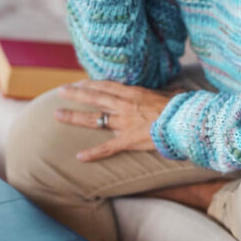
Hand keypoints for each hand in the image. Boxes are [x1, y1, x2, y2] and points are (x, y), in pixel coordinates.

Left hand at [54, 80, 176, 161]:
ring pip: (94, 119)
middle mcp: (124, 105)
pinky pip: (107, 148)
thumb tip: (169, 92)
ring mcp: (124, 123)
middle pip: (94, 98)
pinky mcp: (127, 140)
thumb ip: (161, 94)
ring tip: (57, 115)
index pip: (106, 86)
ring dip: (74, 116)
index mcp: (133, 93)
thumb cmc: (180, 108)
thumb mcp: (168, 94)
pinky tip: (79, 157)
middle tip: (60, 91)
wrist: (183, 122)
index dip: (91, 84)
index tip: (79, 83)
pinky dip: (93, 153)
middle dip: (75, 94)